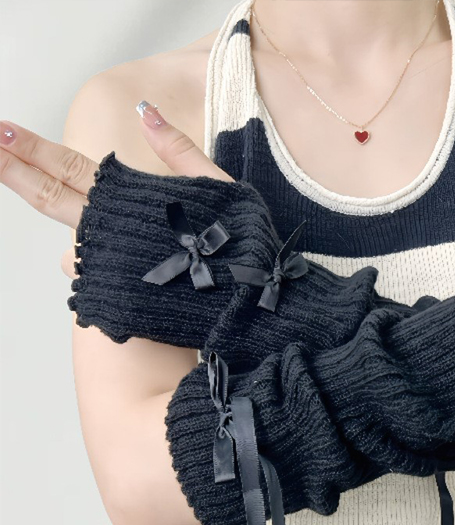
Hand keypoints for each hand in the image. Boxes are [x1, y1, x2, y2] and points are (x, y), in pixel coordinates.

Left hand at [0, 103, 234, 276]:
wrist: (251, 307)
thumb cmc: (243, 246)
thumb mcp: (220, 187)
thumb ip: (179, 150)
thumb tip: (144, 109)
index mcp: (134, 202)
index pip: (70, 168)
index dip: (32, 149)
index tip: (0, 130)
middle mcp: (114, 234)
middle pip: (50, 198)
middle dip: (12, 170)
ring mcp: (112, 267)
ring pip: (66, 239)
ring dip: (46, 214)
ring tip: (23, 186)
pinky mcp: (119, 297)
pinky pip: (89, 275)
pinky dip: (82, 260)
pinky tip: (83, 256)